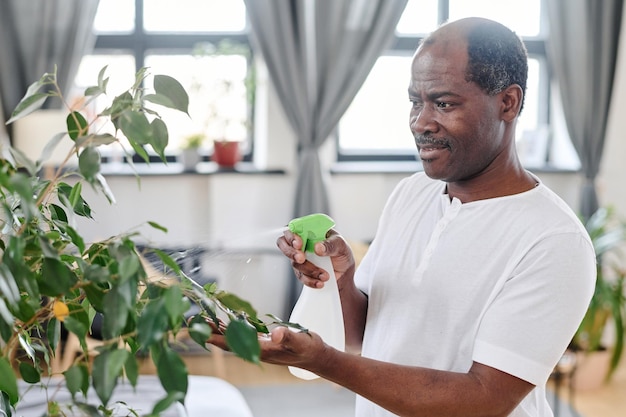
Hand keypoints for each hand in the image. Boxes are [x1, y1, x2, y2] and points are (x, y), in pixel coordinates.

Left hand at [207, 323, 328, 370]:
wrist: (316, 355)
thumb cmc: (308, 349)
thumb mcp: (300, 341)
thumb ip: (288, 336)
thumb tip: (275, 332)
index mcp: (262, 350)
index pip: (232, 343)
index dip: (215, 337)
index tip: (199, 331)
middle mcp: (256, 349)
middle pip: (227, 340)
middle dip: (209, 332)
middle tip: (191, 323)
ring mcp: (259, 345)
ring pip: (232, 336)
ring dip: (217, 329)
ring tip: (202, 319)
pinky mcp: (262, 341)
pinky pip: (242, 333)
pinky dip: (231, 326)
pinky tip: (225, 320)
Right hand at [276, 229, 355, 287]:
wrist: (344, 274)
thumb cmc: (342, 254)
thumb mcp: (341, 246)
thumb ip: (330, 245)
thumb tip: (318, 247)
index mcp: (310, 230)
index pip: (294, 227)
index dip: (292, 235)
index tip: (299, 244)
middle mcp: (302, 242)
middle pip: (283, 243)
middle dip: (291, 252)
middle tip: (302, 259)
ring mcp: (300, 256)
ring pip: (294, 262)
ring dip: (309, 270)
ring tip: (325, 275)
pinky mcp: (301, 270)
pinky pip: (300, 276)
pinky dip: (310, 280)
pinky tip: (320, 282)